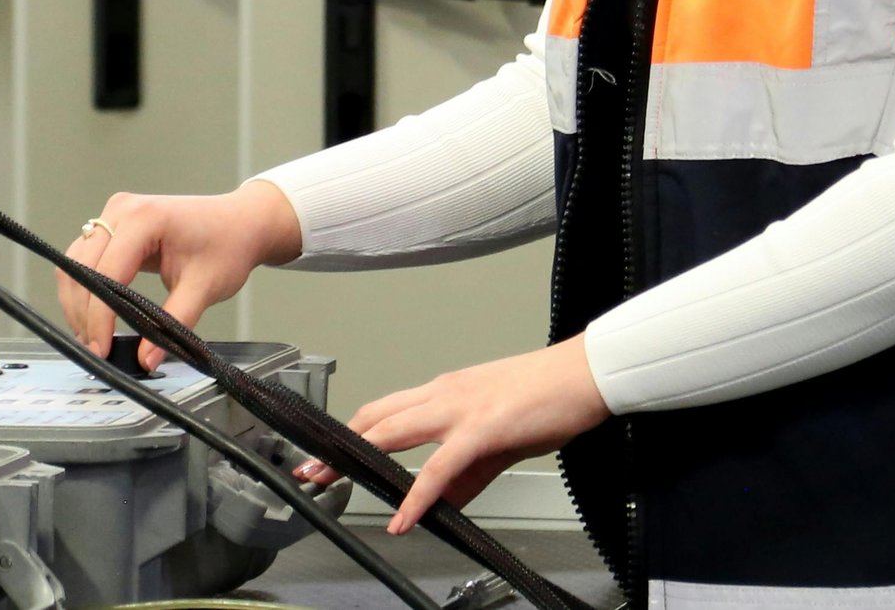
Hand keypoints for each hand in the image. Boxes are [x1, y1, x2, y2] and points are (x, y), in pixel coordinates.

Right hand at [56, 180, 303, 367]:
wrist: (240, 222)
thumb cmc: (228, 245)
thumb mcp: (204, 287)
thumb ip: (173, 324)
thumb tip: (146, 360)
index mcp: (145, 218)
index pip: (106, 273)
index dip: (99, 317)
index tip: (101, 349)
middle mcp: (122, 209)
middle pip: (81, 267)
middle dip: (83, 313)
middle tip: (95, 350)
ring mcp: (114, 214)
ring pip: (76, 263)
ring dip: (78, 302)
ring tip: (93, 337)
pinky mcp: (113, 225)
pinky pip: (85, 258)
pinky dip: (85, 289)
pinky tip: (96, 316)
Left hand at [296, 338, 610, 533]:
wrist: (584, 376)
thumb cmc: (547, 397)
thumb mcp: (496, 439)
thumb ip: (466, 475)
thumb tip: (443, 505)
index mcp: (445, 392)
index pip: (384, 410)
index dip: (350, 432)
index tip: (326, 453)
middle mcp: (444, 394)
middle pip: (374, 418)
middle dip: (336, 447)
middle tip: (310, 472)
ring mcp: (460, 409)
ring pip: (392, 432)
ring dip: (356, 460)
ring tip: (331, 486)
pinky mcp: (482, 429)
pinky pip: (439, 467)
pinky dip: (415, 495)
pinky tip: (403, 518)